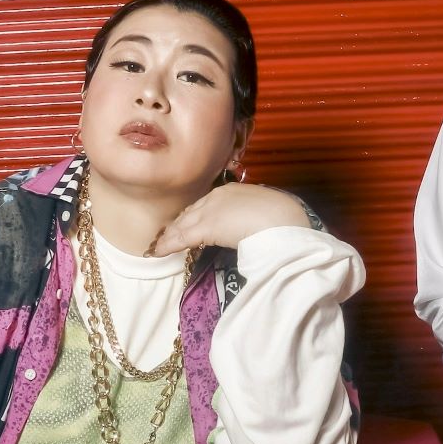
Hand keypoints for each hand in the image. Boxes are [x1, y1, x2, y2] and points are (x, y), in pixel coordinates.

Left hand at [150, 183, 309, 255]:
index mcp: (235, 190)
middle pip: (192, 212)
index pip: (207, 204)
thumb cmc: (284, 218)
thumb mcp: (268, 212)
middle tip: (166, 235)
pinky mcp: (206, 227)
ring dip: (170, 236)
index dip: (195, 216)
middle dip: (178, 224)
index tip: (188, 224)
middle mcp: (219, 195)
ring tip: (159, 246)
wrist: (284, 221)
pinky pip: (182, 237)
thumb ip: (256, 216)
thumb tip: (255, 226)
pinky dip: (168, 245)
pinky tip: (158, 252)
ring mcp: (211, 210)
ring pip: (184, 224)